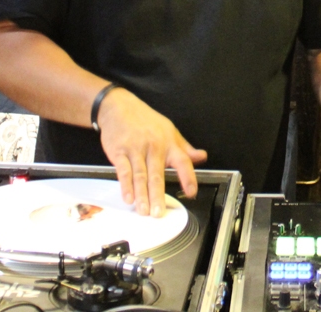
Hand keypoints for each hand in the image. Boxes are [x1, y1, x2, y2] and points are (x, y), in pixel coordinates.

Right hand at [96, 87, 206, 216]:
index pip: (182, 161)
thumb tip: (202, 157)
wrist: (119, 107)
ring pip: (140, 175)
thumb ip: (185, 148)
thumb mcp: (170, 130)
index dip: (188, 177)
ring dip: (142, 195)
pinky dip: (125, 185)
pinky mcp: (119, 151)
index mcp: (169, 143)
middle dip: (158, 195)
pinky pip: (124, 171)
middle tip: (159, 213)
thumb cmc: (146, 121)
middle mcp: (154, 147)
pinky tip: (128, 197)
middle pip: (157, 174)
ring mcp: (136, 149)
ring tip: (144, 211)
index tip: (191, 193)